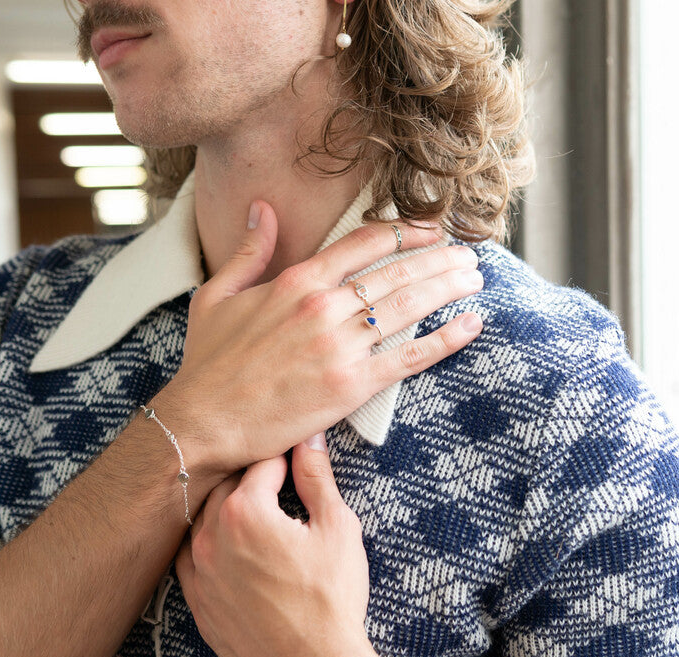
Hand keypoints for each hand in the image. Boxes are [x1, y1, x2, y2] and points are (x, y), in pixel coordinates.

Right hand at [153, 201, 483, 482]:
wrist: (203, 423)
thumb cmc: (208, 364)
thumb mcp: (217, 295)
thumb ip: (249, 251)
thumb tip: (261, 209)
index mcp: (297, 280)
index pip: (365, 243)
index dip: (405, 231)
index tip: (430, 229)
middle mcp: (324, 306)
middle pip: (397, 271)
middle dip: (439, 258)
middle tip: (468, 253)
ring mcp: (340, 346)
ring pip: (409, 306)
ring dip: (449, 287)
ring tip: (475, 278)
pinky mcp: (351, 385)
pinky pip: (409, 356)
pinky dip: (445, 339)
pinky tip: (471, 325)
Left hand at [175, 434, 382, 656]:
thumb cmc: (329, 601)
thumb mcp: (336, 528)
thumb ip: (318, 479)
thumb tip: (310, 443)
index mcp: (245, 513)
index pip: (261, 464)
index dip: (284, 456)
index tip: (296, 454)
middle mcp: (211, 538)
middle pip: (226, 486)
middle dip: (253, 477)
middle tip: (280, 478)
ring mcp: (199, 572)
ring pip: (203, 519)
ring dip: (227, 508)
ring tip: (257, 508)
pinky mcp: (198, 601)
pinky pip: (192, 557)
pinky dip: (210, 542)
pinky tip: (231, 544)